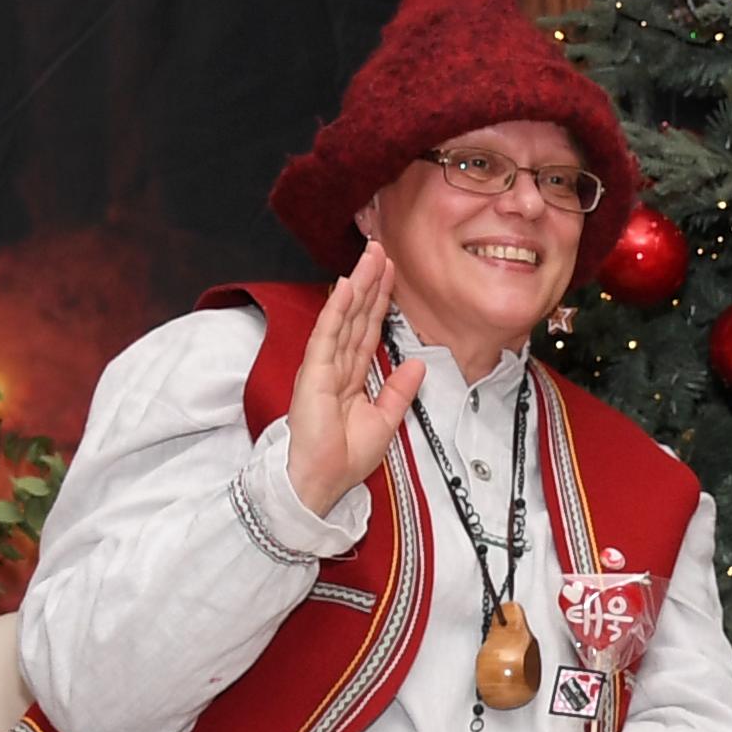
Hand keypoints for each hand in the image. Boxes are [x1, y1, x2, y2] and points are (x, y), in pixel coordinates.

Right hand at [283, 244, 423, 516]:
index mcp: (352, 377)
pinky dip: (336, 310)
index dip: (380, 300)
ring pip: (343, 317)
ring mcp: (323, 367)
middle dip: (370, 282)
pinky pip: (327, 335)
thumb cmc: (343, 458)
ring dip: (357, 285)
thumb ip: (400, 391)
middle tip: (380, 249)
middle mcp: (336, 366)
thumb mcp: (385, 421)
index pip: (368, 329)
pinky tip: (346, 286)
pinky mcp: (314, 374)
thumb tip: (417, 364)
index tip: (390, 273)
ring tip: (369, 256)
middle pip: (356, 315)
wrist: (321, 481)